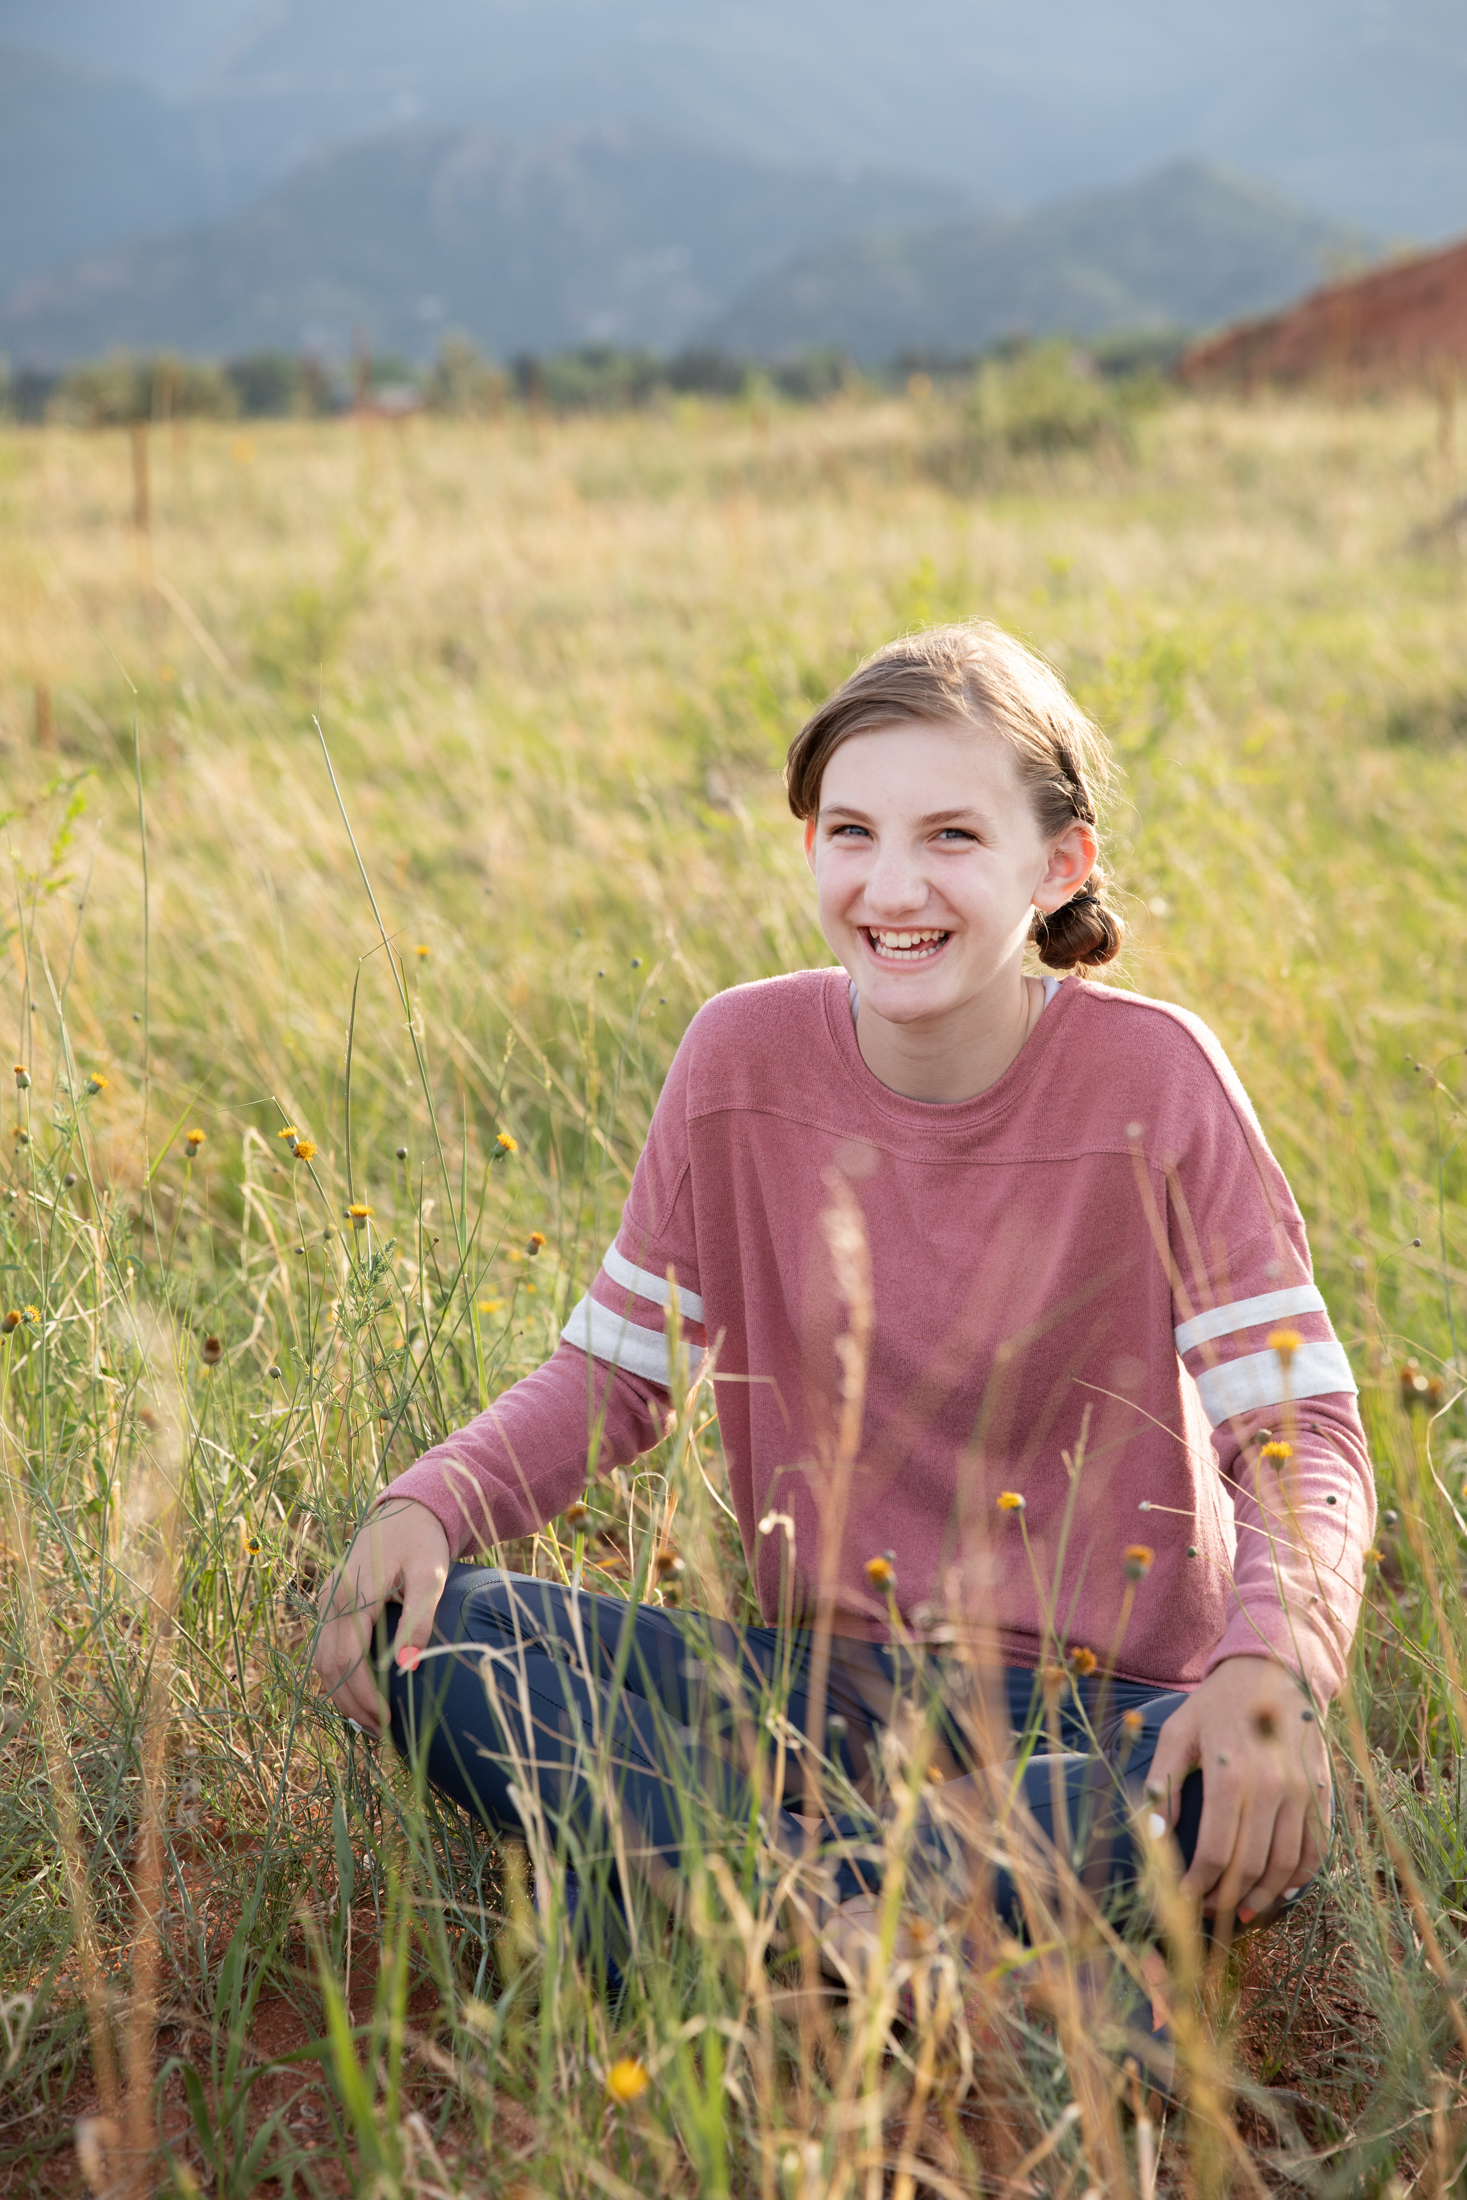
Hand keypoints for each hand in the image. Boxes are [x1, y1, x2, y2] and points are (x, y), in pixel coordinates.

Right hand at [312, 1499, 449, 1735]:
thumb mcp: (432, 1576)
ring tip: (370, 1720)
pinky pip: (325, 1647)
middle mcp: (330, 1598)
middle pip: (329, 1667)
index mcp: (352, 1593)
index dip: (365, 1696)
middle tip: (380, 1732)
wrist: (408, 1508)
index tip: (388, 1722)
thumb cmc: (424, 1541)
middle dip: (351, 1704)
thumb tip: (406, 1666)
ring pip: (321, 1661)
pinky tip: (360, 1692)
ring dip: (341, 1694)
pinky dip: (337, 1675)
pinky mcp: (329, 1601)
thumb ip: (419, 1620)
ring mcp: (325, 1599)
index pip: (349, 1660)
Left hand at [1145, 1656, 1330, 1923]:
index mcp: (1230, 1774)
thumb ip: (1163, 1783)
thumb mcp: (1178, 1732)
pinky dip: (1301, 1877)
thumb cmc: (1217, 1703)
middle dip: (1227, 1898)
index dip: (1199, 1885)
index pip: (1217, 1853)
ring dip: (1263, 1897)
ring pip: (1286, 1866)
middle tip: (1209, 1909)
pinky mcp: (1321, 1791)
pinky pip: (1316, 1847)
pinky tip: (1282, 1890)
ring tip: (1241, 1909)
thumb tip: (1152, 1834)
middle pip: (1251, 1867)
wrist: (1273, 1668)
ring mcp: (1301, 1791)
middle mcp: (1271, 1787)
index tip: (1184, 1897)